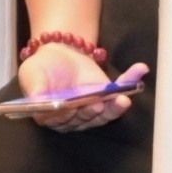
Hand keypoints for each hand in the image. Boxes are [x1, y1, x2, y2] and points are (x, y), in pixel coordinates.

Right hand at [11, 38, 130, 132]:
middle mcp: (74, 118)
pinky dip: (130, 82)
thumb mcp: (31, 74)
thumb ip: (34, 89)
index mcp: (52, 117)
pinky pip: (119, 95)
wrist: (60, 52)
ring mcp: (93, 109)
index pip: (60, 120)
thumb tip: (37, 100)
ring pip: (105, 114)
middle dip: (91, 112)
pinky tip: (140, 70)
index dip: (66, 115)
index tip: (71, 106)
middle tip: (97, 103)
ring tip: (122, 99)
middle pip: (84, 119)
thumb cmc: (42, 67)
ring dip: (115, 108)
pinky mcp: (107, 97)